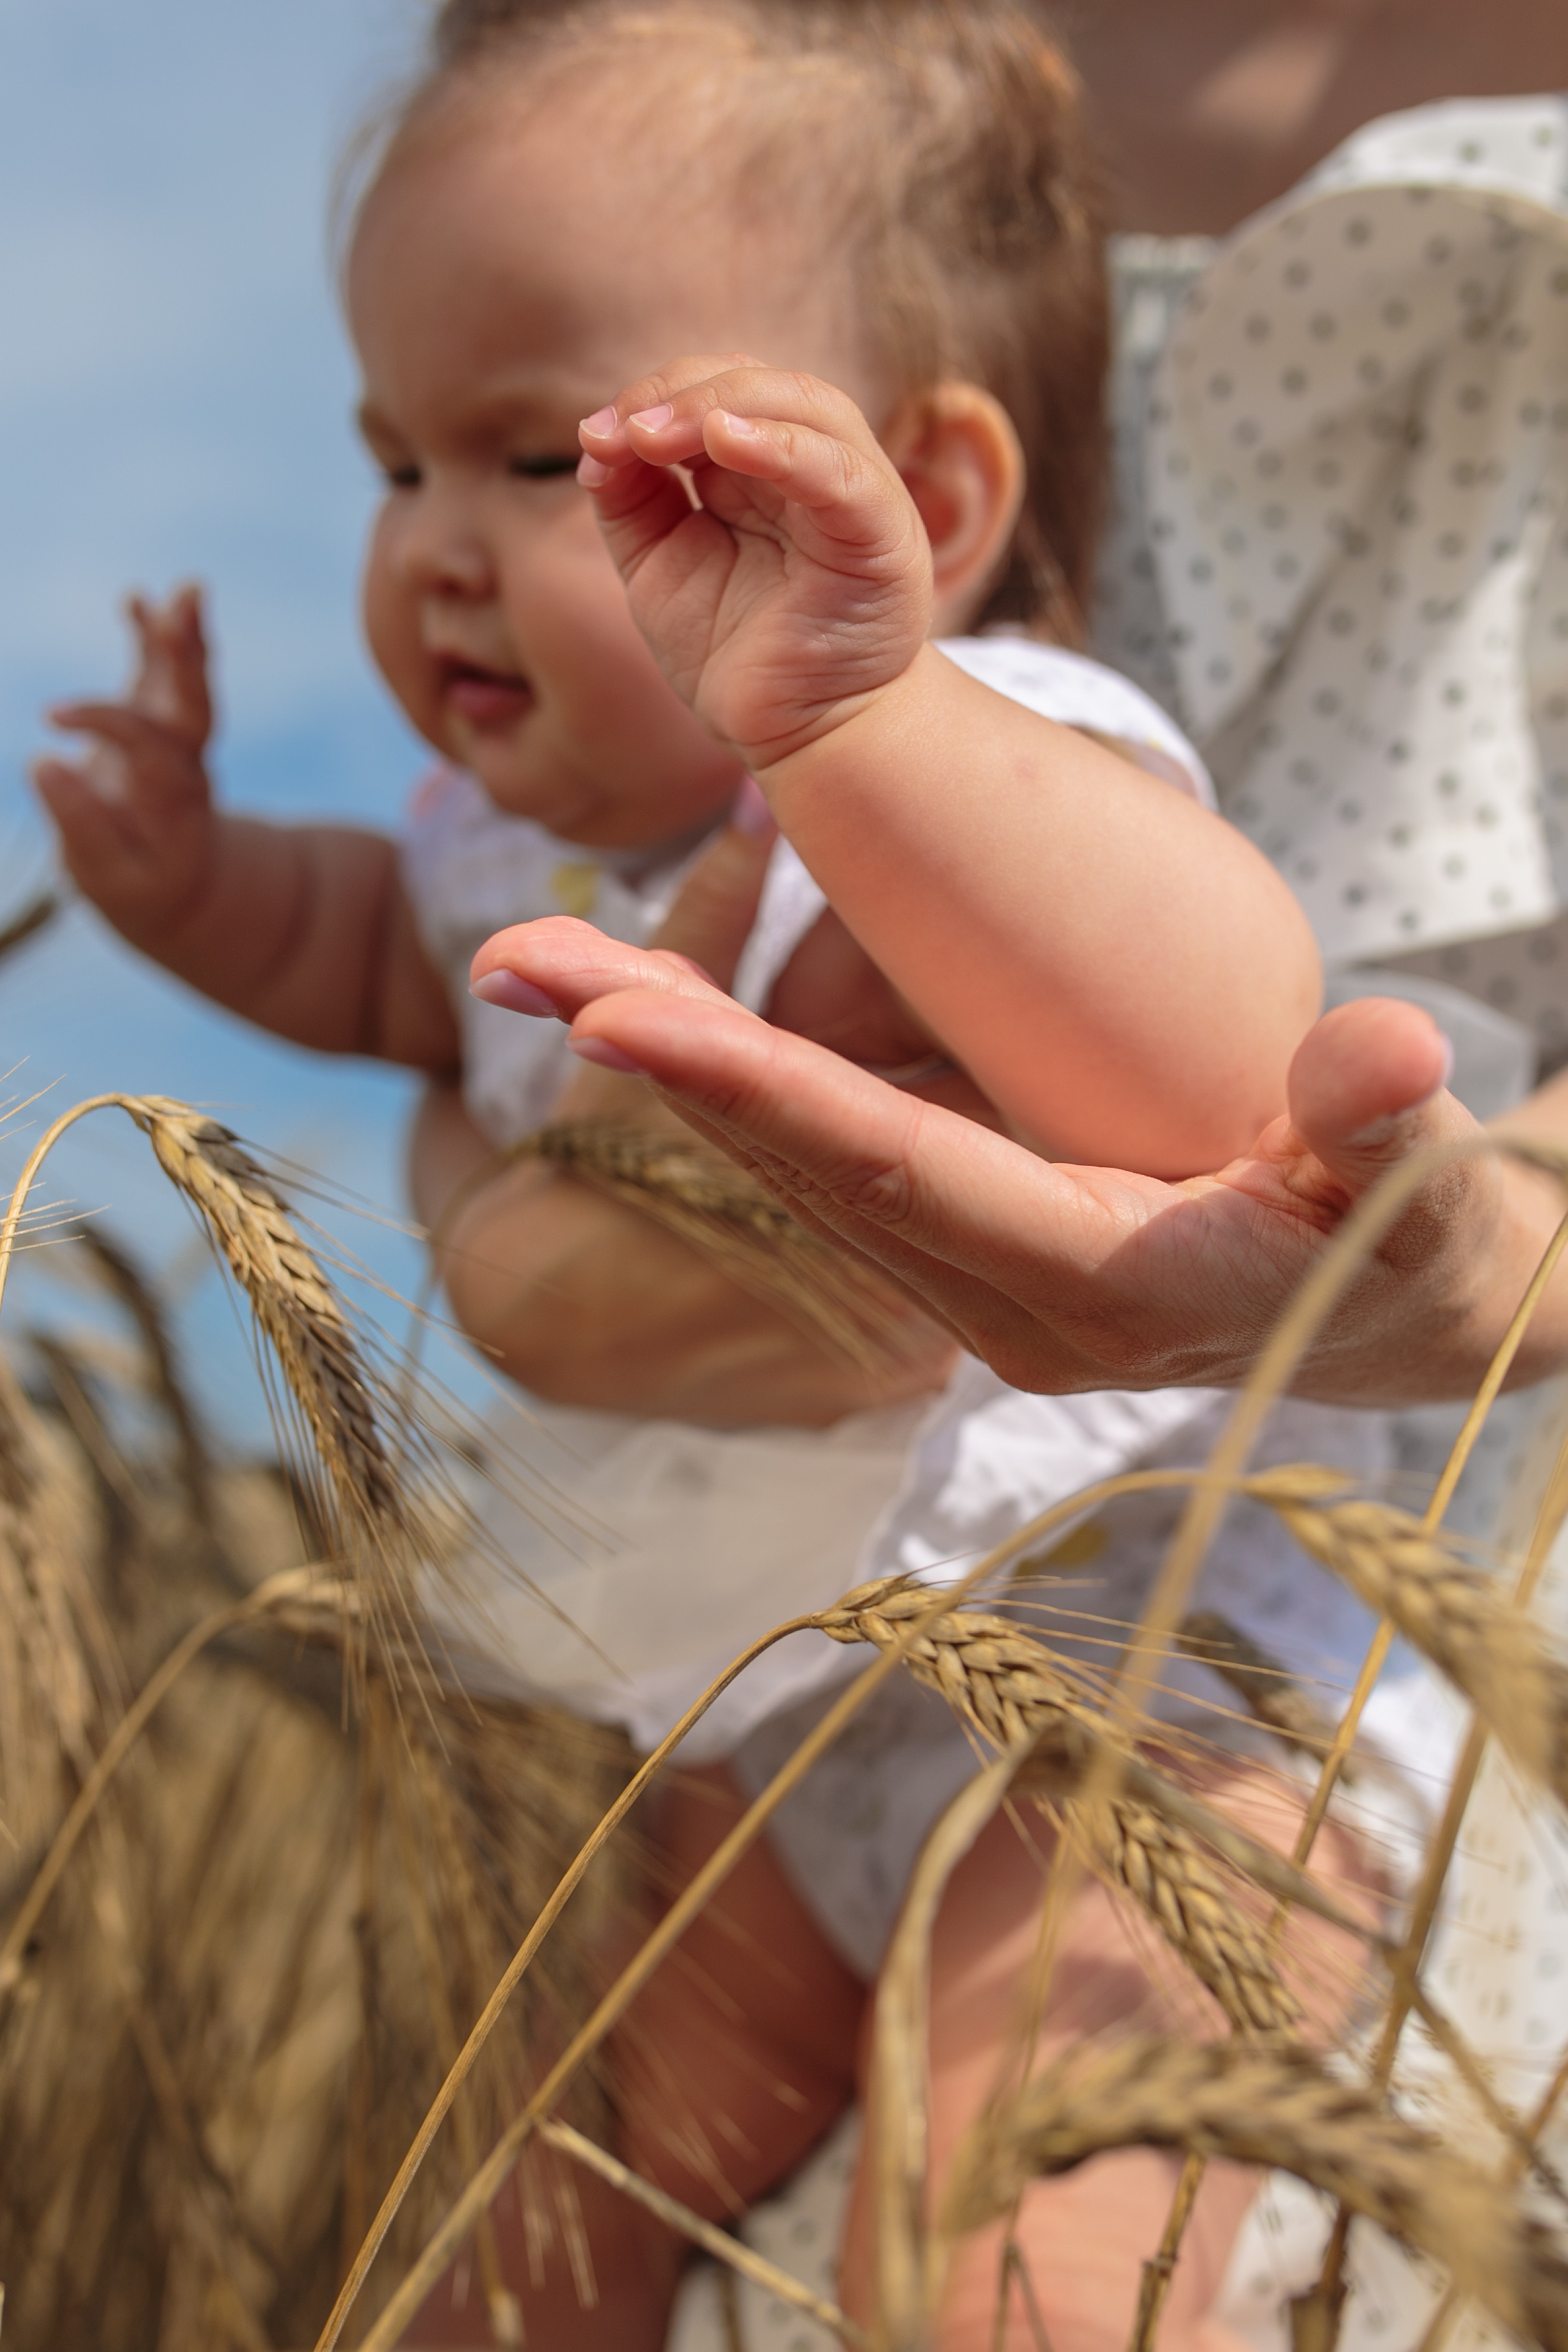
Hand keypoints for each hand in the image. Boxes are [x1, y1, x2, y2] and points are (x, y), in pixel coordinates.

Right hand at [33, 583, 217, 945]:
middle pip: (195, 706)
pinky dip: (154, 637)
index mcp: (171, 799)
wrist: (182, 888)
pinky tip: (138, 597)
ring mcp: (176, 739)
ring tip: (188, 588)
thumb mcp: (106, 875)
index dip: (102, 724)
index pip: (144, 746)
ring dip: (185, 635)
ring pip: (188, 684)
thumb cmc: (139, 886)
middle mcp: (184, 763)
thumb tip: (42, 762)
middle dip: (189, 656)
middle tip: (188, 605)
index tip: (52, 720)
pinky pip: (163, 674)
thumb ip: (78, 824)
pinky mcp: (159, 721)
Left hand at [468, 922, 1561, 1406]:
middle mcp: (1001, 1309)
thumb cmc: (1411, 1243)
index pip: (899, 1174)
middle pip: (804, 1171)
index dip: (760, 1097)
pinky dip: (739, 1090)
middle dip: (661, 1062)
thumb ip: (1387, 1135)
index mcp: (1094, 1288)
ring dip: (672, 1070)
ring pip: (793, 1171)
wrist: (1395, 1318)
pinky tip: (664, 1012)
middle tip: (515, 956)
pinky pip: (829, 1167)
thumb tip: (1383, 1054)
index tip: (619, 1019)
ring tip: (545, 964)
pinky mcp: (967, 1260)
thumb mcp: (1419, 1197)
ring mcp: (971, 1292)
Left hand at [577, 358, 928, 768]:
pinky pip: (839, 473)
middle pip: (756, 381)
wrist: (791, 734)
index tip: (595, 436)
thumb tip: (595, 441)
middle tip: (623, 432)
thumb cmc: (733, 652)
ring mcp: (852, 495)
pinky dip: (785, 447)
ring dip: (721, 404)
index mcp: (761, 465)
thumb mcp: (659, 565)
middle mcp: (811, 466)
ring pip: (805, 406)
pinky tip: (726, 440)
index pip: (715, 388)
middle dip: (679, 394)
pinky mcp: (879, 535)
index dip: (654, 396)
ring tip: (654, 436)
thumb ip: (631, 500)